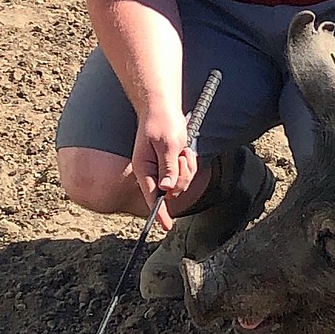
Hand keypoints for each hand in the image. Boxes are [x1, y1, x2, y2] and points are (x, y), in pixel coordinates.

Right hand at [132, 106, 197, 229]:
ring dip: (187, 168)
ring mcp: (161, 169)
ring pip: (181, 183)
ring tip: (182, 150)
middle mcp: (151, 172)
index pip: (152, 196)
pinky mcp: (170, 165)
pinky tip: (184, 151)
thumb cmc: (162, 122)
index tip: (166, 225)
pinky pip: (185, 173)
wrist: (162, 107)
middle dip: (183, 176)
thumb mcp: (168, 144)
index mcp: (144, 169)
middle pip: (173, 190)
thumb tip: (166, 189)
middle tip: (182, 156)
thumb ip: (168, 167)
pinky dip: (189, 163)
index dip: (159, 212)